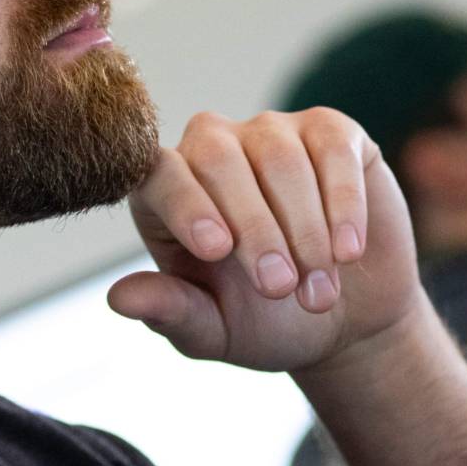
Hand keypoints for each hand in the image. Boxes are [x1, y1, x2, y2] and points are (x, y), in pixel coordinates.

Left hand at [109, 109, 424, 374]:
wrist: (346, 325)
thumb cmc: (266, 323)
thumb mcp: (214, 332)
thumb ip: (171, 312)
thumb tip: (118, 299)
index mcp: (168, 192)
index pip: (159, 174)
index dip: (186, 204)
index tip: (216, 249)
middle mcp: (213, 149)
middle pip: (218, 158)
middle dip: (254, 227)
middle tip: (279, 288)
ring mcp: (273, 133)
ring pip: (280, 157)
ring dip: (304, 229)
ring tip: (318, 293)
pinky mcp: (332, 134)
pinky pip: (333, 149)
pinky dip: (343, 202)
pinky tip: (348, 252)